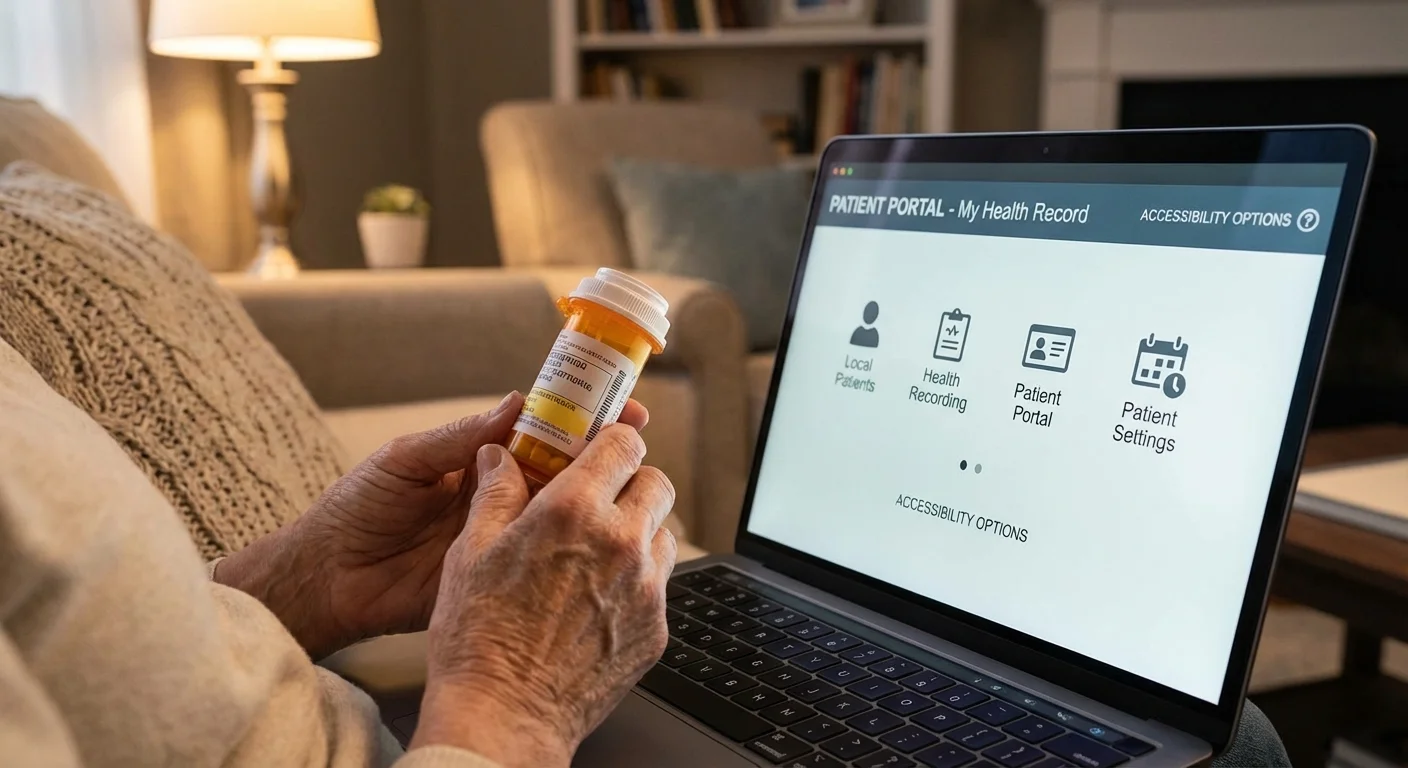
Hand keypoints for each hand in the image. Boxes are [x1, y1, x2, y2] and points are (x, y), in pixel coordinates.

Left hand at [214, 392, 649, 658]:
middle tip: (636, 440)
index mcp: (479, 460)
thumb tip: (517, 404)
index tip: (618, 405)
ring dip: (593, 500)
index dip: (580, 417)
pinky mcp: (496, 575)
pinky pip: (539, 562)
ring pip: (559, 515)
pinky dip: (569, 553)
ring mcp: (502, 536)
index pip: (541, 431)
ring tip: (627, 485)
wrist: (325, 579)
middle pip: (562, 470)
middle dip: (601, 453)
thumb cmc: (355, 510)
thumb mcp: (406, 461)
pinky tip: (598, 544)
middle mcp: (498, 495)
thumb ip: (461, 438)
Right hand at [410, 425, 676, 767]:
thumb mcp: (470, 552)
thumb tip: (499, 456)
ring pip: (663, 533)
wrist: (504, 716)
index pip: (623, 445)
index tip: (601, 450)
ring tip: (597, 554)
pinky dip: (637, 582)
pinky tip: (598, 600)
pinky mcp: (656, 628)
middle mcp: (619, 543)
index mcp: (572, 511)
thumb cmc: (478, 639)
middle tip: (601, 500)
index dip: (612, 442)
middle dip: (631, 483)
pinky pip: (659, 585)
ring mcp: (645, 588)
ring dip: (638, 532)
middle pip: (656, 483)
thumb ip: (495, 494)